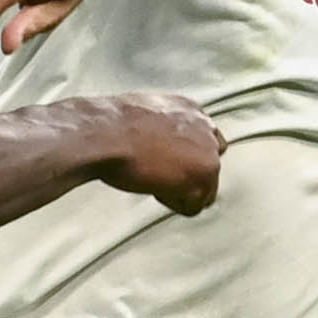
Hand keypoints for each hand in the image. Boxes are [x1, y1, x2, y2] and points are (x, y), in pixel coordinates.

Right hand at [88, 93, 224, 214]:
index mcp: (191, 110)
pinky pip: (193, 207)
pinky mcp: (203, 177)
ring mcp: (208, 154)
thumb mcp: (144, 115)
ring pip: (204, 191)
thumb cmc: (111, 127)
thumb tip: (157, 143)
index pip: (209, 140)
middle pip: (210, 168)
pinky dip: (172, 203)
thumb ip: (163, 128)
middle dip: (188, 178)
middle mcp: (206, 129)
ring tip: (151, 179)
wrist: (106, 134)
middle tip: (157, 176)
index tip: (171, 165)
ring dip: (179, 192)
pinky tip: (152, 186)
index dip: (189, 159)